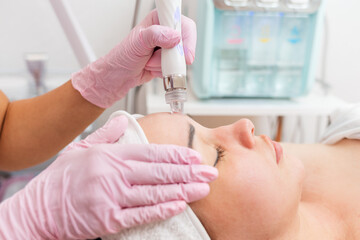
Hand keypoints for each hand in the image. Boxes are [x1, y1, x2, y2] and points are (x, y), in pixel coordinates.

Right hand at [0, 116, 216, 238]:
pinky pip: (141, 214)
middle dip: (188, 172)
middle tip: (210, 172)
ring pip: (155, 192)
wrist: (38, 209)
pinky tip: (180, 204)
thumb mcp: (81, 148)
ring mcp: (111, 197)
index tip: (195, 156)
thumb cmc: (60, 179)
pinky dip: (162, 209)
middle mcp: (113, 174)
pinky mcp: (108, 220)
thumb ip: (107, 134)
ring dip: (183, 190)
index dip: (176, 155)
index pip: (151, 152)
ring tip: (203, 188)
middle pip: (159, 172)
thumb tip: (125, 121)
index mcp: (109, 155)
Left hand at [72, 10, 196, 107]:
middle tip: (160, 59)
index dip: (187, 39)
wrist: (119, 76)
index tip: (184, 53)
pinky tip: (152, 68)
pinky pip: (175, 69)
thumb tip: (174, 37)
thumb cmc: (123, 57)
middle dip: (172, 57)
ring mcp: (168, 48)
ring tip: (149, 62)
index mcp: (159, 20)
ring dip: (165, 66)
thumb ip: (156, 35)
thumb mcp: (138, 42)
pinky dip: (164, 72)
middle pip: (185, 44)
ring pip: (180, 59)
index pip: (184, 24)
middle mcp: (165, 32)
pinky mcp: (168, 61)